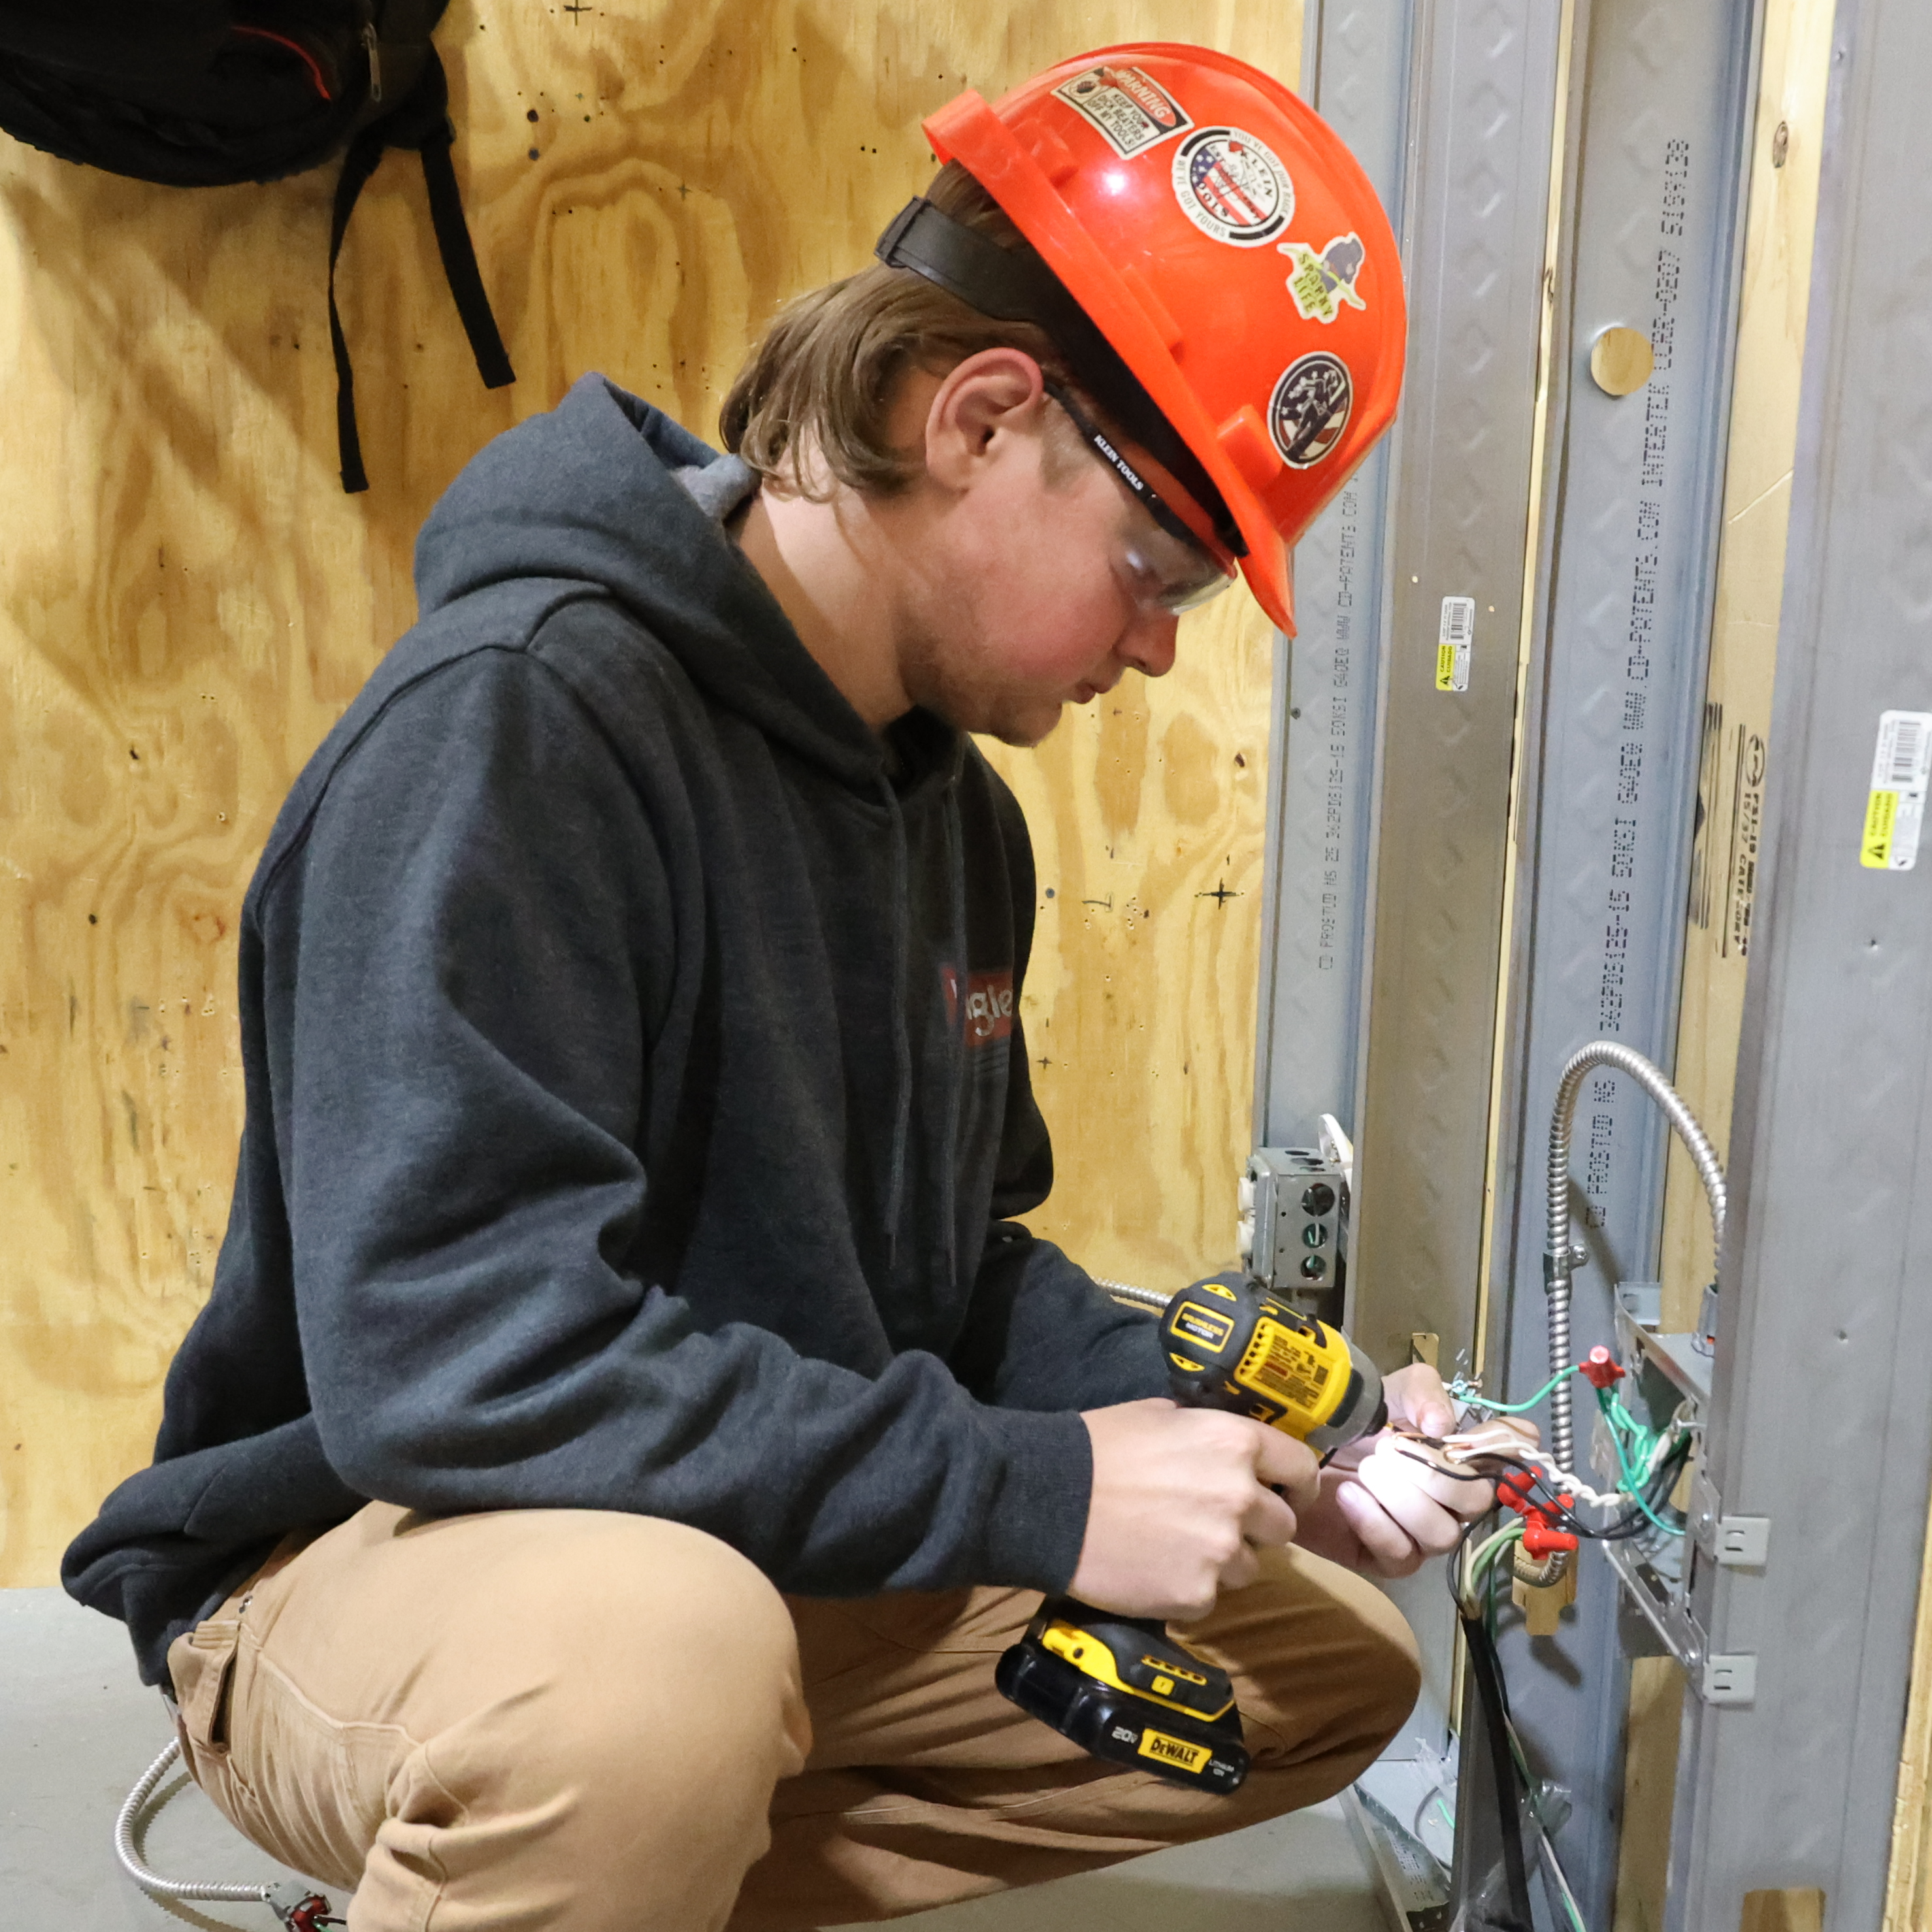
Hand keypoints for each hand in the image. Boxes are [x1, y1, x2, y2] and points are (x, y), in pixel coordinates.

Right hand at [1069, 1398, 1320, 1620]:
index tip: (1284, 1492)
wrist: (1051, 1502)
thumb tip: (1230, 1447)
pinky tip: (1154, 1568)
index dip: (1296, 1483)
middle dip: (1256, 1526)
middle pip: (1282, 1526)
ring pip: (1250, 1567)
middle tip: (1215, 1523)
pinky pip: (1212, 1596)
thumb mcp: (1160, 1414)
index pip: (1302, 1468)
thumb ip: (1208, 1432)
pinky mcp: (1198, 1595)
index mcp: (1236, 1443)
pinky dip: (1190, 1586)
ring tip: (1176, 1547)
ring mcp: (1223, 1552)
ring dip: (1225, 1560)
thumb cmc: (1100, 1446)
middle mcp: (1241, 1498)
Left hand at [1292, 1364, 1532, 1578]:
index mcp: (1460, 1454)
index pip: (1511, 1454)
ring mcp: (1422, 1532)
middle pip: (1477, 1501)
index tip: (1474, 1438)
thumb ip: (1421, 1393)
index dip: (1508, 1448)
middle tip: (1386, 1449)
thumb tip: (1443, 1425)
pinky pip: (1401, 1555)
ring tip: (1366, 1471)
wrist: (1297, 1450)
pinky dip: (1375, 1523)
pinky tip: (1348, 1495)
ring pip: (1442, 1534)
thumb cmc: (1349, 1421)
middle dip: (1434, 1474)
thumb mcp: (1386, 1390)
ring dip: (1403, 1500)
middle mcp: (1452, 1498)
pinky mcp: (1388, 1558)